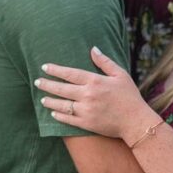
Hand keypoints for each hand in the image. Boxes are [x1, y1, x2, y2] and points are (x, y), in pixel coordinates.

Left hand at [34, 48, 160, 145]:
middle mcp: (88, 95)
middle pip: (62, 89)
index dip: (55, 70)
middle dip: (47, 84)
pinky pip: (68, 119)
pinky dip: (59, 115)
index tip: (44, 67)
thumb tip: (93, 49)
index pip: (70, 74)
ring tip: (42, 98)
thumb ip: (105, 62)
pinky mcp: (87, 124)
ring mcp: (86, 111)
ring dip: (50, 101)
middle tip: (37, 81)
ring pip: (62, 105)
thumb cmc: (129, 96)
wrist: (135, 121)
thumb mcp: (120, 74)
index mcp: (95, 81)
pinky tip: (53, 112)